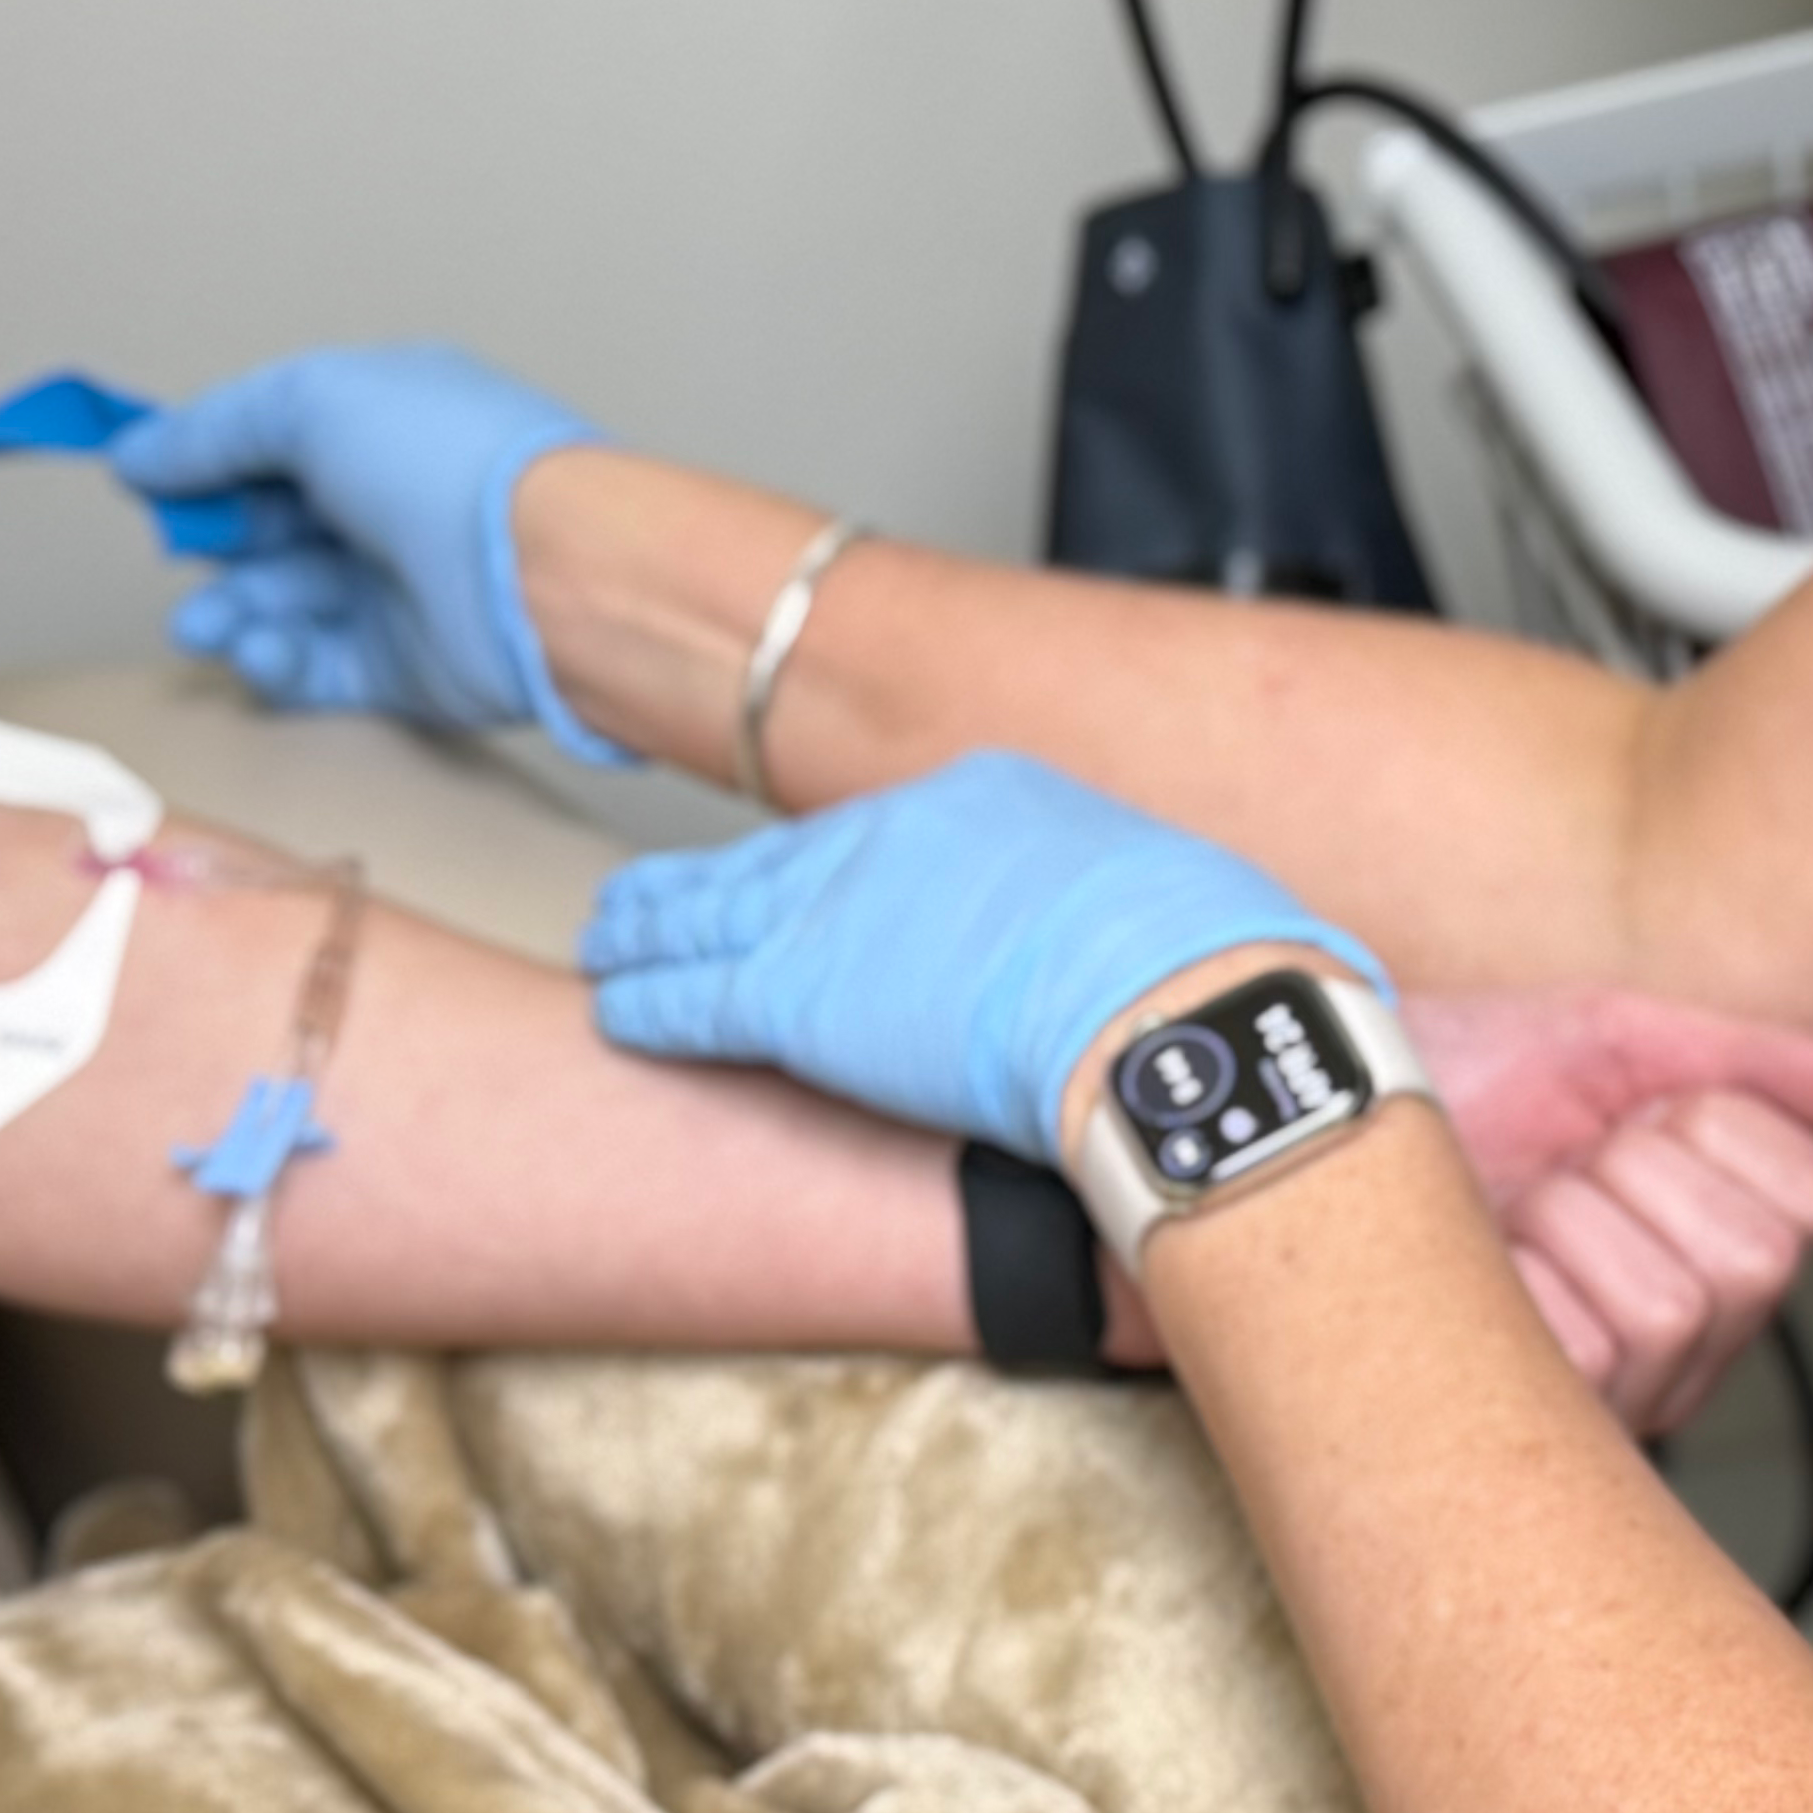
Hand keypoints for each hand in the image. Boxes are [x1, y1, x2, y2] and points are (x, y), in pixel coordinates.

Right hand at [108, 344, 625, 757]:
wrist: (544, 571)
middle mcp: (389, 501)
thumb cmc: (443, 463)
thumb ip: (215, 430)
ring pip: (282, 602)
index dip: (206, 460)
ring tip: (205, 625)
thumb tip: (135, 454)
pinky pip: (315, 668)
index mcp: (381, 421)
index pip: (274, 440)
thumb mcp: (310, 405)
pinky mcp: (403, 669)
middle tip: (181, 552)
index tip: (141, 480)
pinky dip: (275, 661)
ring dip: (230, 611)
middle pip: (269, 526)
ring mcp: (396, 587)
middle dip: (212, 541)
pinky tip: (259, 649)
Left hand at [583, 752, 1369, 1162]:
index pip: (880, 840)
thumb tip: (1152, 955)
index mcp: (988, 802)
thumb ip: (1116, 920)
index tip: (803, 887)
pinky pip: (696, 1000)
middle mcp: (895, 839)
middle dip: (708, 885)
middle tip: (650, 896)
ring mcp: (836, 913)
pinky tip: (616, 1010)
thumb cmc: (1202, 969)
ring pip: (712, 918)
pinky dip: (649, 1004)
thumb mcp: (1164, 904)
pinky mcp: (795, 997)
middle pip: (779, 863)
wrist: (1171, 1003)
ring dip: (652, 935)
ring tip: (610, 942)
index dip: (827, 870)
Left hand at [1424, 990, 1812, 1433]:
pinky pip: (1585, 1349)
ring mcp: (1611, 1392)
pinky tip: (1473, 1274)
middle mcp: (1682, 1338)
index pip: (1812, 1204)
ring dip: (1568, 1224)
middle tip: (1560, 1166)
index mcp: (1719, 1245)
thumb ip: (1768, 1069)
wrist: (1314, 1102)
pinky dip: (1517, 1280)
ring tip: (1507, 1219)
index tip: (1628, 1114)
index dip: (1711, 1129)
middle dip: (1638, 1174)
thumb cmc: (1455, 1077)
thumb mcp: (1618, 1039)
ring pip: (1670, 1305)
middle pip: (1751, 1262)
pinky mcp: (1527, 1424)